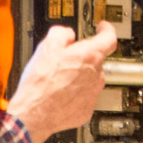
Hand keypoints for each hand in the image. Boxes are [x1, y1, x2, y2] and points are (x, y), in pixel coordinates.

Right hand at [6, 22, 116, 142]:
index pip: (109, 38)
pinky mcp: (86, 110)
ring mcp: (92, 94)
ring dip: (79, 76)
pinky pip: (84, 97)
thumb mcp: (46, 47)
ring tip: (59, 79)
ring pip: (90, 79)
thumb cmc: (40, 83)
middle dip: (83, 57)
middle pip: (96, 60)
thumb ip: (61, 33)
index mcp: (90, 56)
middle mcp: (96, 75)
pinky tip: (59, 94)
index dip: (106, 30)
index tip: (103, 28)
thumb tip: (67, 34)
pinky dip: (75, 94)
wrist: (33, 114)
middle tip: (66, 58)